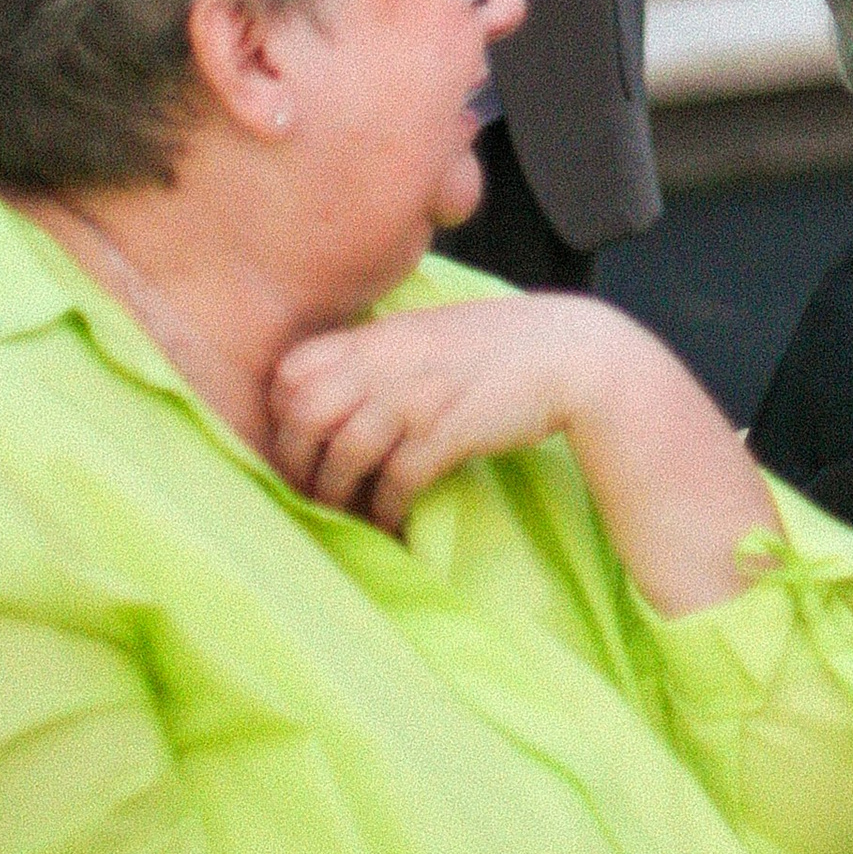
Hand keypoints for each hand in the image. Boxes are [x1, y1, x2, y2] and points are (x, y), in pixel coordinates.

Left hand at [268, 293, 777, 613]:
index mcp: (379, 336)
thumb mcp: (426, 334)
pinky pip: (395, 481)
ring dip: (338, 495)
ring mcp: (417, 396)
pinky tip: (391, 519)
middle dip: (299, 463)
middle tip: (312, 489)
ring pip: (344, 456)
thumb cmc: (497, 346)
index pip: (292, 373)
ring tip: (348, 513)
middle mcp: (389, 362)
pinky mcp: (448, 432)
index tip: (297, 444)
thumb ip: (377, 355)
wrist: (570, 353)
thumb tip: (324, 392)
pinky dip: (385, 509)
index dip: (282, 415)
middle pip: (305, 418)